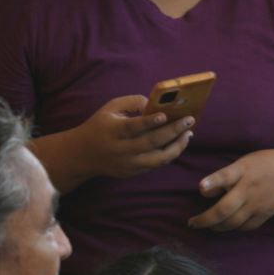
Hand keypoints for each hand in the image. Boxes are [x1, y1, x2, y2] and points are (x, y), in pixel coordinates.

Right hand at [76, 94, 192, 179]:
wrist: (83, 154)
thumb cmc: (101, 125)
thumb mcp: (110, 108)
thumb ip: (132, 102)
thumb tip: (156, 103)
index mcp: (113, 131)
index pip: (133, 127)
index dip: (149, 122)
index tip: (165, 115)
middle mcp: (121, 149)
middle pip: (151, 142)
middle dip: (173, 131)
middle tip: (189, 120)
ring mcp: (128, 163)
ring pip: (158, 158)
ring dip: (177, 146)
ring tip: (189, 133)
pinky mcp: (133, 172)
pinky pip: (156, 164)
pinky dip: (170, 154)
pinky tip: (178, 143)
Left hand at [188, 148, 273, 231]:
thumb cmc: (265, 165)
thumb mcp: (245, 162)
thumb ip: (224, 175)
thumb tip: (203, 191)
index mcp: (244, 170)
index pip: (226, 176)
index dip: (213, 182)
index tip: (201, 188)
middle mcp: (250, 189)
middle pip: (225, 208)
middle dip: (206, 219)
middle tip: (192, 223)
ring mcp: (258, 204)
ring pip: (233, 222)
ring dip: (216, 227)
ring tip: (206, 226)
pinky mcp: (265, 214)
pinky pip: (245, 227)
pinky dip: (233, 228)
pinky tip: (225, 226)